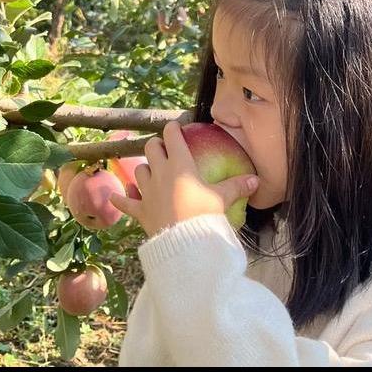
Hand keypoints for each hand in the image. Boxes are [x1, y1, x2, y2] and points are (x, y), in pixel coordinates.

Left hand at [109, 121, 258, 237]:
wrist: (185, 244)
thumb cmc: (204, 216)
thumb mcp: (223, 199)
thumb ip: (237, 187)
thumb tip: (256, 181)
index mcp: (180, 164)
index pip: (172, 137)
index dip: (173, 129)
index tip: (175, 127)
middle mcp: (160, 172)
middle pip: (151, 149)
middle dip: (156, 146)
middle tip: (164, 149)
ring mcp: (147, 191)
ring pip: (138, 171)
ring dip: (143, 169)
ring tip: (149, 171)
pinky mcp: (140, 209)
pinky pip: (126, 202)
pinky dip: (120, 198)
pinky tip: (114, 195)